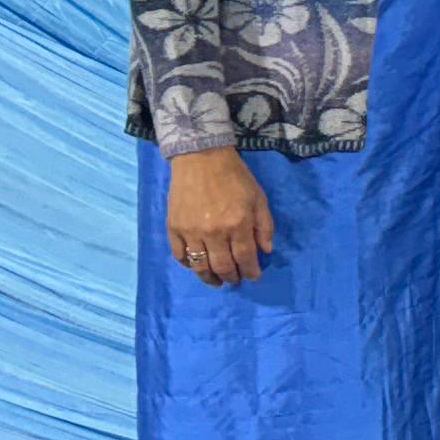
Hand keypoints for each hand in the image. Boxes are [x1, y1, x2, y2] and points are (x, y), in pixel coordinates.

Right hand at [164, 148, 273, 286]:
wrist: (201, 158)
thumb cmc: (235, 177)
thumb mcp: (258, 198)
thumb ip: (264, 225)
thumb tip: (266, 250)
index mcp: (238, 223)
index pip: (245, 257)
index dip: (250, 271)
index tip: (253, 276)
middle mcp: (214, 232)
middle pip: (222, 266)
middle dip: (231, 277)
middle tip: (235, 280)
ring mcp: (191, 232)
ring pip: (200, 266)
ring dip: (209, 278)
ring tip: (217, 281)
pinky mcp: (173, 228)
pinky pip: (179, 255)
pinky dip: (188, 265)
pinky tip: (196, 266)